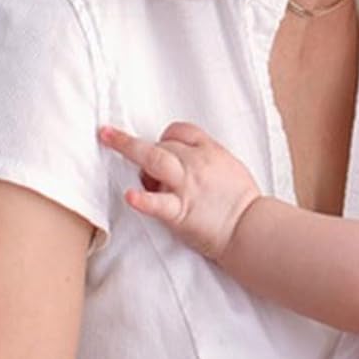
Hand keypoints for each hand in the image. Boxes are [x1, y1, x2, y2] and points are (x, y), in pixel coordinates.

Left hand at [99, 122, 260, 260]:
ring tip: (107, 138)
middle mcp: (196, 164)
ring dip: (128, 148)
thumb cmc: (242, 201)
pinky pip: (159, 203)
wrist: (251, 228)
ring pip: (156, 160)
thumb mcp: (229, 167)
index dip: (164, 137)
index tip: (157, 146)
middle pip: (163, 144)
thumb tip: (185, 159)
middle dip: (138, 146)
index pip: (180, 131)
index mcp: (210, 151)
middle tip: (108, 136)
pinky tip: (130, 195)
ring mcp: (187, 187)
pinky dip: (143, 200)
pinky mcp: (181, 212)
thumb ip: (206, 159)